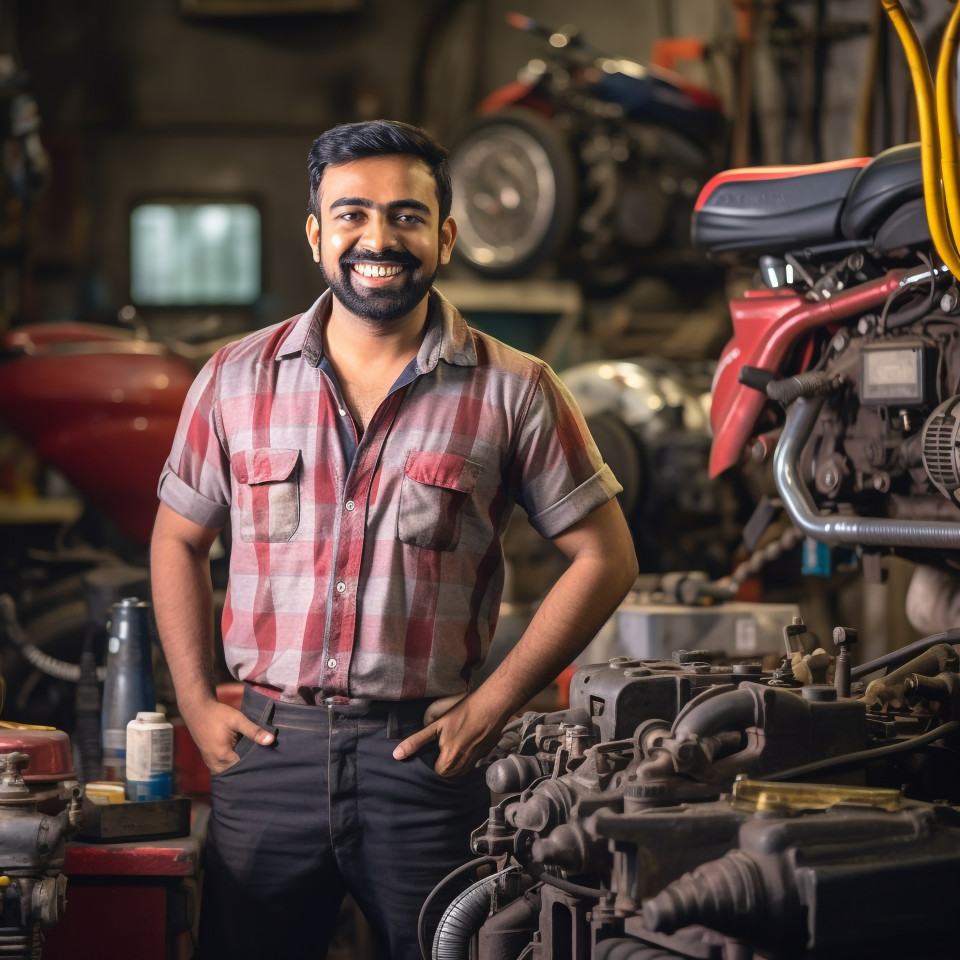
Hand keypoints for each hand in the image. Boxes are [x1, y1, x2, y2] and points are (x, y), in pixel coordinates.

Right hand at [180, 698, 273, 773]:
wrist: (197, 709)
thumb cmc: (218, 714)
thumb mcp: (238, 720)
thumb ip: (254, 731)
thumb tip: (271, 740)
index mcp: (223, 757)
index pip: (245, 767)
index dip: (257, 763)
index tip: (268, 758)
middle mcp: (215, 764)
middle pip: (237, 771)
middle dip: (249, 766)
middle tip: (264, 758)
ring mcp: (211, 763)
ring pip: (230, 770)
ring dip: (241, 765)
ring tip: (254, 756)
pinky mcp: (209, 760)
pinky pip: (224, 767)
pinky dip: (233, 763)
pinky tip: (242, 755)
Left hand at [393, 693, 507, 776]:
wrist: (491, 706)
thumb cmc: (462, 713)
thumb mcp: (436, 726)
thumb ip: (416, 742)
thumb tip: (396, 755)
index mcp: (449, 761)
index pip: (433, 774)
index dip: (429, 763)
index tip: (427, 752)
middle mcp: (462, 767)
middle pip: (446, 774)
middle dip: (440, 764)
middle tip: (437, 747)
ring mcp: (475, 763)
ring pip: (458, 771)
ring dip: (452, 763)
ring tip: (449, 746)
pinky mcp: (484, 757)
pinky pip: (469, 765)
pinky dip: (463, 759)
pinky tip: (463, 744)